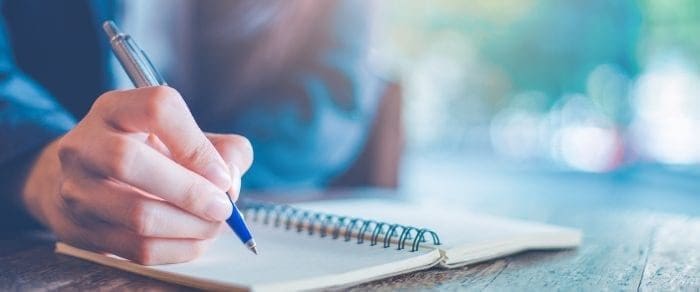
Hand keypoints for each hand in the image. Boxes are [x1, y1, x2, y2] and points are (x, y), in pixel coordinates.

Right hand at [21, 86, 252, 264]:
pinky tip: (195, 240)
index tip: (223, 175)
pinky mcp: (81, 230)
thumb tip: (231, 182)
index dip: (196, 146)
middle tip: (223, 208)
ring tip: (213, 226)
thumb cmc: (149, 155)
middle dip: (190, 192)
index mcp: (117, 109)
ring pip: (136, 214)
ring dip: (189, 227)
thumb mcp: (185, 137)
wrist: (88, 182)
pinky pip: (136, 249)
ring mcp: (76, 189)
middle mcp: (86, 144)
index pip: (157, 109)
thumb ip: (223, 150)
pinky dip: (178, 250)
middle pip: (129, 162)